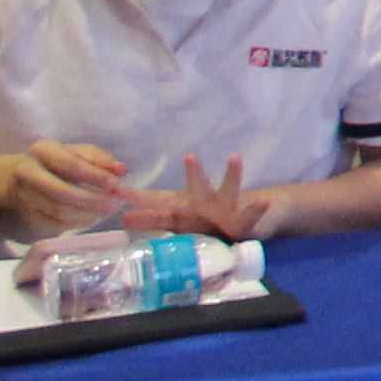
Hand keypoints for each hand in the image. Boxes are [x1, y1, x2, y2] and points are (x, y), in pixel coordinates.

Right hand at [6, 141, 133, 238]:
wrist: (27, 177)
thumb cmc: (62, 161)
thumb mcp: (81, 152)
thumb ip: (102, 159)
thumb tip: (121, 170)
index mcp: (43, 150)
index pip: (69, 164)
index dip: (94, 175)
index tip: (116, 184)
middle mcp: (28, 173)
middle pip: (61, 192)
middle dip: (92, 200)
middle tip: (115, 204)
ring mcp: (25, 196)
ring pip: (59, 211)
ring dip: (88, 214)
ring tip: (108, 210)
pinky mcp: (29, 215)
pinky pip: (56, 224)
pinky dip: (79, 223)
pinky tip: (94, 217)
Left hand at [117, 153, 279, 243]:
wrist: (250, 217)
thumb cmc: (208, 220)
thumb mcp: (180, 221)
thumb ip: (154, 219)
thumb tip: (123, 217)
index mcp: (185, 208)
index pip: (159, 201)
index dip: (139, 197)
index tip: (116, 190)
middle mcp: (205, 204)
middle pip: (197, 188)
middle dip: (193, 175)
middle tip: (188, 158)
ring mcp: (227, 210)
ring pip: (229, 191)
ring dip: (232, 175)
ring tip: (236, 158)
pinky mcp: (244, 222)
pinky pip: (251, 216)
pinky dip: (256, 209)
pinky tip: (263, 203)